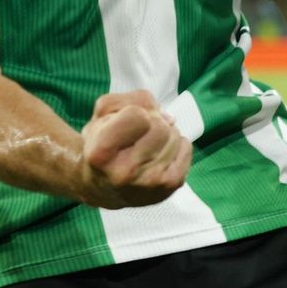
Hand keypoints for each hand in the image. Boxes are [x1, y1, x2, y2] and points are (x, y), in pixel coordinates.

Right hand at [74, 90, 191, 209]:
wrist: (103, 187)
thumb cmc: (100, 145)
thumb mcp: (100, 115)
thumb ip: (128, 100)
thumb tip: (165, 116)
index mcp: (101, 154)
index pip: (137, 115)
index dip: (133, 112)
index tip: (125, 123)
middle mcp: (124, 173)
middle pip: (159, 126)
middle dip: (152, 122)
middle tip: (139, 133)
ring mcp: (150, 183)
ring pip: (174, 134)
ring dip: (164, 133)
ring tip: (147, 145)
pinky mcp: (170, 187)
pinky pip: (186, 147)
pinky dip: (177, 144)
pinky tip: (160, 153)